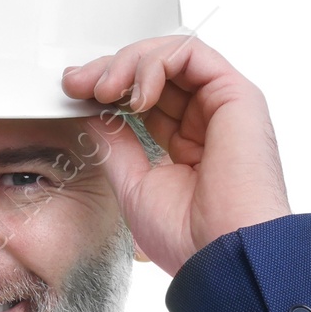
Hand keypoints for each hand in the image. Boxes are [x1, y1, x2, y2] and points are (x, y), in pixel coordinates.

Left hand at [61, 36, 290, 274]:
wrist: (221, 257)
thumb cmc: (188, 239)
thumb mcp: (134, 185)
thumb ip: (116, 146)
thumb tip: (92, 114)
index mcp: (187, 146)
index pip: (145, 99)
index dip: (108, 90)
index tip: (73, 95)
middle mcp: (207, 121)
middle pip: (156, 71)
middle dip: (111, 69)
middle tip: (78, 84)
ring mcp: (223, 107)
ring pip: (172, 55)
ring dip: (129, 64)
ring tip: (104, 89)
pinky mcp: (237, 95)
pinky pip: (192, 54)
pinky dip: (155, 64)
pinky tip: (135, 95)